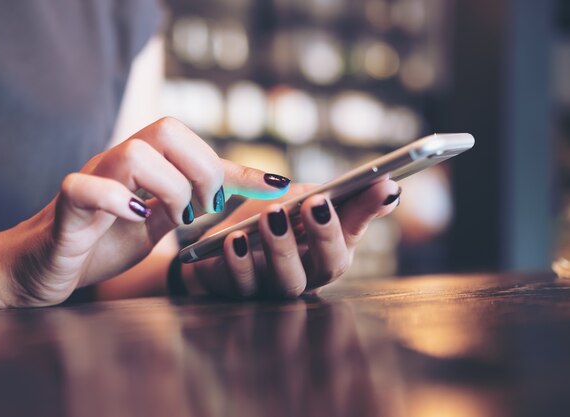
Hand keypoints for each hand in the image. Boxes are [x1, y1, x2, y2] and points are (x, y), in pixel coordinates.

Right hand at [0, 117, 289, 307]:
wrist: (48, 265)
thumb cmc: (106, 239)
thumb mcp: (162, 222)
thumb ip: (194, 203)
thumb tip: (246, 191)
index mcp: (147, 165)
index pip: (196, 145)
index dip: (238, 166)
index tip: (276, 187)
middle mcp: (121, 162)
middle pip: (166, 129)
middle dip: (201, 171)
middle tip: (204, 211)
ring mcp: (93, 178)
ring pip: (134, 153)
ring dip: (169, 189)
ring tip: (176, 220)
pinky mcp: (67, 204)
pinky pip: (87, 186)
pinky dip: (117, 200)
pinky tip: (136, 220)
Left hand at [191, 180, 400, 297]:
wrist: (212, 239)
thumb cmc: (259, 218)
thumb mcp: (294, 199)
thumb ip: (331, 196)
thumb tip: (386, 185)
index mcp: (326, 248)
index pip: (354, 230)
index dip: (369, 209)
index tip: (385, 184)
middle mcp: (308, 273)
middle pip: (329, 266)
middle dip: (325, 234)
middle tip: (316, 203)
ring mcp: (274, 286)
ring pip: (289, 281)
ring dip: (282, 247)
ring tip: (272, 215)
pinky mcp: (240, 291)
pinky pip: (243, 284)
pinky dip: (240, 262)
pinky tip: (235, 240)